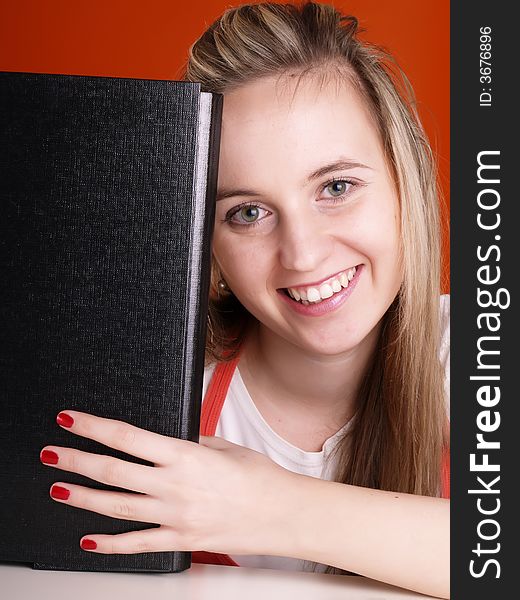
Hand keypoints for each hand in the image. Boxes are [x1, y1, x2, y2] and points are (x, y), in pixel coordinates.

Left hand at [40, 411, 299, 555]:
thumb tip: (164, 444)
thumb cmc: (259, 477)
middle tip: (52, 453)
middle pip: (113, 472)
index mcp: (185, 456)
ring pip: (117, 508)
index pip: (127, 437)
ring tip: (59, 489)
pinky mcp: (181, 541)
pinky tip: (88, 541)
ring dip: (83, 498)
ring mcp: (175, 517)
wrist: (282, 514)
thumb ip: (189, 444)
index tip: (71, 420)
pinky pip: (138, 544)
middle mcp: (174, 487)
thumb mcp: (223, 446)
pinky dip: (110, 544)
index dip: (94, 427)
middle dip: (76, 461)